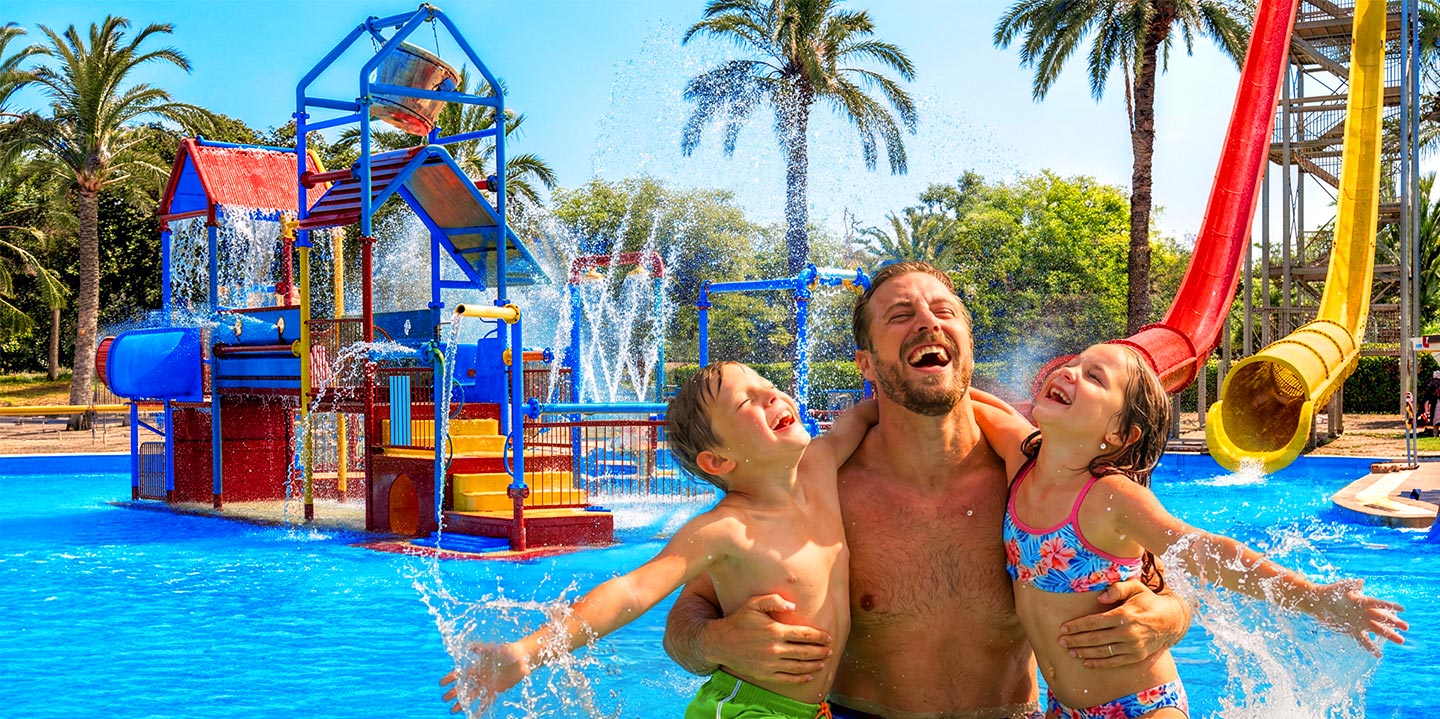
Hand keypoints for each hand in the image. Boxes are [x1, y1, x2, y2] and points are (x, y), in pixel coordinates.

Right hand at [439, 642, 530, 714]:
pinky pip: (486, 702)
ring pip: (472, 696)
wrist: (522, 658)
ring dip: (463, 703)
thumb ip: (480, 648)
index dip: (450, 678)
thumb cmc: (506, 650)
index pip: (460, 673)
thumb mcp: (492, 648)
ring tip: (453, 711)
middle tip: (444, 699)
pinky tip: (474, 716)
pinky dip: (480, 709)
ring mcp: (487, 684)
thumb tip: (469, 646)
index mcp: (477, 666)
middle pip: (464, 687)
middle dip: (454, 693)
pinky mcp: (496, 690)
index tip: (441, 684)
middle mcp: (480, 676)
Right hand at [700, 593, 832, 684]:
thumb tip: (794, 607)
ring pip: (799, 666)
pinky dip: (801, 678)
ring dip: (814, 664)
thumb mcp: (753, 603)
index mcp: (775, 630)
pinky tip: (809, 675)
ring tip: (823, 662)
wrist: (719, 642)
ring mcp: (770, 663)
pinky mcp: (765, 674)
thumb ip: (774, 600)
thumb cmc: (738, 620)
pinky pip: (788, 679)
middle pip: (805, 652)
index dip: (819, 636)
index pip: (804, 635)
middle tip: (830, 650)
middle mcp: (774, 648)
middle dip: (821, 651)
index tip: (828, 637)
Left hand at [1058, 579, 1185, 668]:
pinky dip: (1099, 663)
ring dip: (1084, 653)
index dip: (1077, 626)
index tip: (1063, 628)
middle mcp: (1128, 633)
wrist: (1170, 620)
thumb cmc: (1147, 600)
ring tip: (1070, 651)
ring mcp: (1133, 646)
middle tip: (1061, 642)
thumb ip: (1117, 588)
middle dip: (1075, 640)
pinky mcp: (1136, 656)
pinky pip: (1114, 662)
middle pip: (1095, 639)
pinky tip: (1086, 662)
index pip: (1094, 622)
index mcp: (1124, 615)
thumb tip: (1100, 598)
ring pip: (1103, 652)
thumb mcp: (1135, 587)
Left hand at [1316, 578, 1406, 655]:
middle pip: (1382, 618)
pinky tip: (1378, 655)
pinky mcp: (1353, 631)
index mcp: (1363, 601)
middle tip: (1406, 628)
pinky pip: (1363, 640)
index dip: (1390, 606)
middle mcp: (1364, 613)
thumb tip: (1360, 581)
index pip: (1379, 604)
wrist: (1318, 602)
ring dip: (1388, 635)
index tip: (1402, 609)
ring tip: (1401, 640)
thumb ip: (1351, 586)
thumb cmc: (1331, 592)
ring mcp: (1360, 622)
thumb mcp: (1341, 587)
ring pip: (1377, 630)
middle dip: (1394, 623)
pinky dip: (1371, 647)